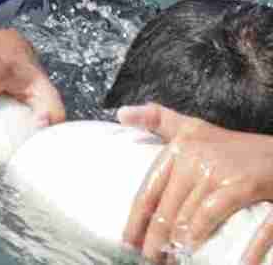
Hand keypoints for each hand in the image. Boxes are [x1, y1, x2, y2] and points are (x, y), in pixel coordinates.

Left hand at [120, 103, 272, 263]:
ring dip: (181, 242)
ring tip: (174, 259)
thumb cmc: (234, 145)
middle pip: (167, 208)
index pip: (149, 189)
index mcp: (180, 149)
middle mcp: (195, 160)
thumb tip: (119, 113)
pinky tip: (207, 254)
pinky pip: (220, 216)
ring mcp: (220, 172)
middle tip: (150, 258)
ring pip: (190, 216)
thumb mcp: (193, 127)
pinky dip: (210, 236)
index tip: (127, 240)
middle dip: (156, 238)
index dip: (137, 217)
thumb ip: (157, 119)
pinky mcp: (245, 185)